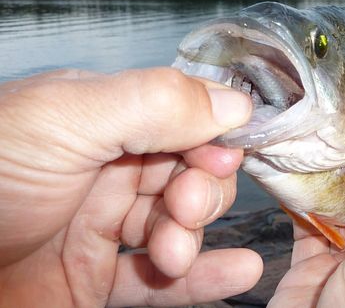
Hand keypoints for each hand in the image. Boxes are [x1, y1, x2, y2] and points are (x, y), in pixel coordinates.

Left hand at [0, 68, 262, 306]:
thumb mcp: (64, 122)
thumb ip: (153, 104)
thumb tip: (236, 103)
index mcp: (97, 117)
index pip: (183, 116)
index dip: (212, 136)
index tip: (224, 156)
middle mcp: (103, 168)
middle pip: (188, 171)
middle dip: (199, 189)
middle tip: (181, 210)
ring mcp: (98, 227)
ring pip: (178, 224)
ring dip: (195, 235)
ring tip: (175, 253)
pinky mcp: (92, 282)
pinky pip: (160, 281)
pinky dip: (204, 279)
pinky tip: (239, 272)